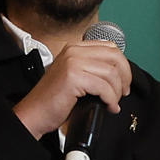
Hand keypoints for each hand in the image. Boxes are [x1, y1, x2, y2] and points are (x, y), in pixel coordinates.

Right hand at [13, 39, 130, 138]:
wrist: (34, 112)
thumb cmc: (54, 99)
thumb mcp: (74, 75)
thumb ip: (92, 68)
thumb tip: (119, 73)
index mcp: (74, 48)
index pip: (109, 47)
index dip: (122, 65)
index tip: (123, 81)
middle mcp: (73, 51)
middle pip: (114, 57)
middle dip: (125, 76)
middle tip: (123, 92)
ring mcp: (72, 63)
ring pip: (111, 73)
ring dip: (117, 92)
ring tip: (113, 103)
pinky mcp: (73, 77)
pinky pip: (103, 87)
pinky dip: (110, 99)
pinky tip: (108, 107)